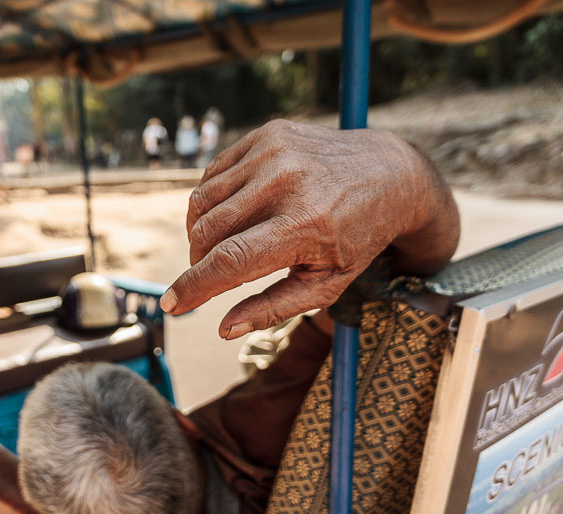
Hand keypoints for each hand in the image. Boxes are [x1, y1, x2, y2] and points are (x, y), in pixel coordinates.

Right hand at [159, 119, 458, 339]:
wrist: (390, 173)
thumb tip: (224, 330)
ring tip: (222, 245)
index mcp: (305, 226)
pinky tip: (232, 213)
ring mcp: (274, 151)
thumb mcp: (328, 284)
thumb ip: (274, 309)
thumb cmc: (357, 238)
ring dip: (199, 232)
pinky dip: (211, 201)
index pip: (230, 260)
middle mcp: (286, 182)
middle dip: (198, 261)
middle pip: (208, 230)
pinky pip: (213, 174)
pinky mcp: (267, 133)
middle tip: (210, 273)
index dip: (193, 286)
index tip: (172, 305)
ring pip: (202, 201)